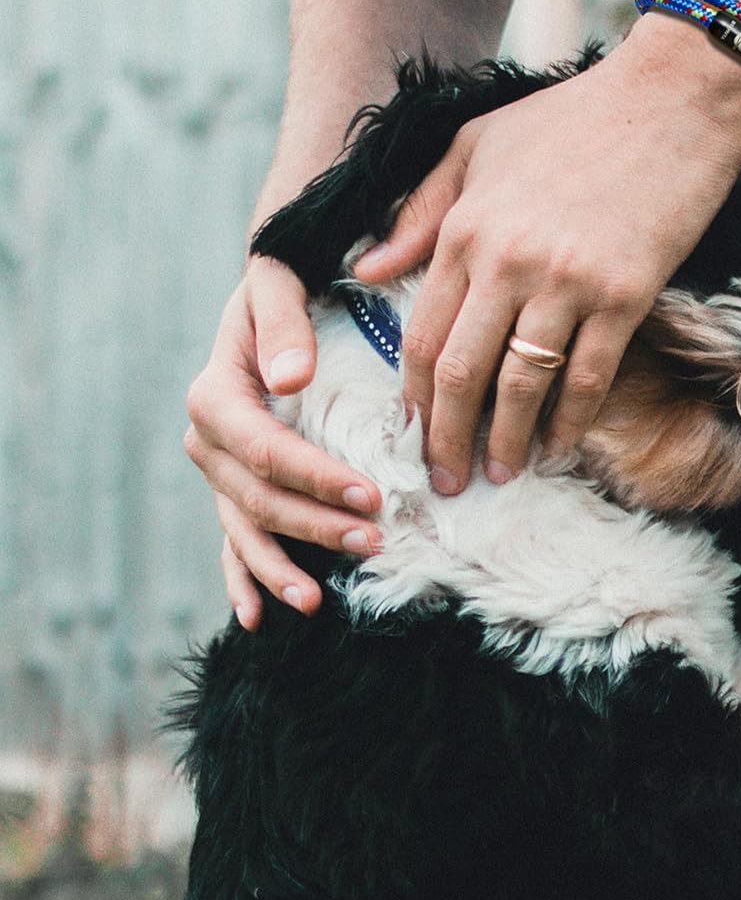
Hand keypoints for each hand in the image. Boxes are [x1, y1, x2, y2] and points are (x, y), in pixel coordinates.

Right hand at [184, 258, 382, 628]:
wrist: (273, 288)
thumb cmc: (284, 282)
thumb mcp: (278, 285)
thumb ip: (283, 325)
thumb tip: (292, 379)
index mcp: (216, 393)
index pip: (265, 449)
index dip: (315, 478)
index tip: (371, 495)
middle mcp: (209, 440)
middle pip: (258, 497)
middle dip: (313, 526)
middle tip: (373, 542)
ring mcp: (220, 469)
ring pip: (245, 527)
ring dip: (279, 567)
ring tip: (315, 601)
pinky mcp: (236, 485)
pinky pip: (234, 539)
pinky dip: (242, 578)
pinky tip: (257, 617)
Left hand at [353, 27, 740, 491]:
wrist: (672, 99)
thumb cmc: (574, 117)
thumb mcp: (477, 144)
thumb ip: (420, 210)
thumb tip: (365, 269)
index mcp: (464, 228)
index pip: (424, 335)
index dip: (415, 397)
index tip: (413, 434)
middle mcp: (506, 262)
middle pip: (461, 374)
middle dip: (447, 438)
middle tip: (444, 482)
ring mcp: (567, 282)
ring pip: (520, 385)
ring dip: (505, 441)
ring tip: (499, 475)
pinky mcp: (625, 295)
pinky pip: (588, 377)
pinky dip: (570, 421)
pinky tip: (559, 447)